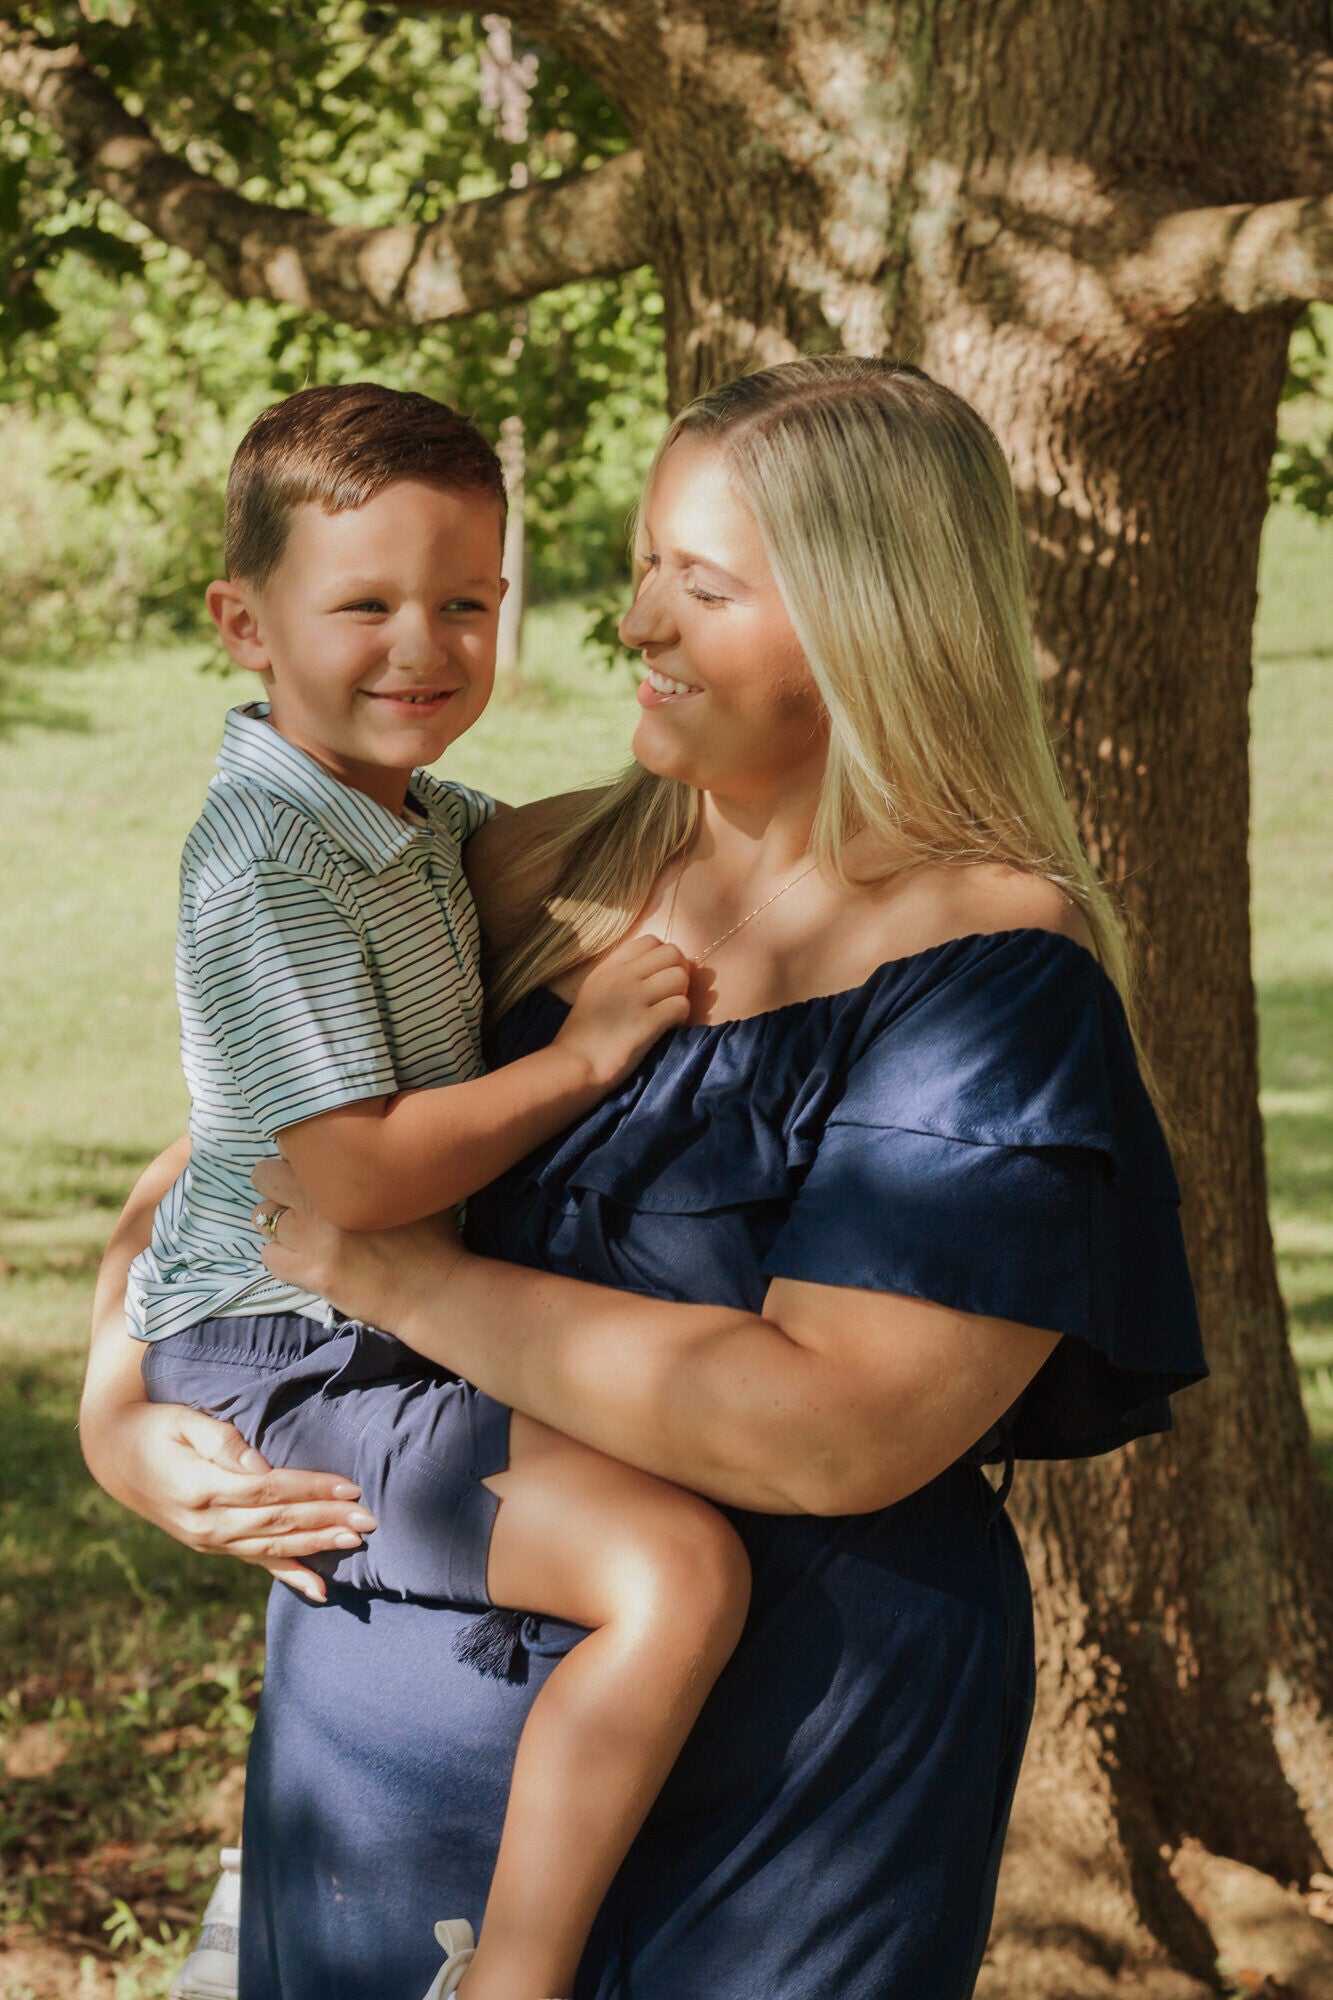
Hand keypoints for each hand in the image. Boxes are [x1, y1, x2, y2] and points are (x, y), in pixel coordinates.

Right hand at [103, 1400, 378, 1603]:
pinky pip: (256, 1563)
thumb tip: (261, 1467)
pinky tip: (320, 1589)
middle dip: (326, 1522)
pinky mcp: (213, 1546)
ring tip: (356, 1542)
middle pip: (276, 1524)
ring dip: (316, 1546)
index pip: (268, 1492)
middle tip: (369, 1519)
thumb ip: (223, 1442)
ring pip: (271, 1547)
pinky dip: (289, 1575)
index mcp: (200, 1488)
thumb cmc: (156, 1427)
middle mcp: (205, 1524)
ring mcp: (208, 1541)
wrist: (117, 1457)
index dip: (310, 1491)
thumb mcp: (184, 1421)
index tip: (349, 1487)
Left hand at [252, 1158, 464, 1342]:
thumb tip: (374, 1144)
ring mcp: (310, 1238)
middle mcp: (321, 1200)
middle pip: (265, 1176)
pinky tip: (302, 1259)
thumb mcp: (415, 1184)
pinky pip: (269, 1257)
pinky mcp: (307, 1273)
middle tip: (296, 1198)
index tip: (313, 1170)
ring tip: (301, 1232)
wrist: (433, 1290)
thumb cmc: (433, 1236)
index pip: (296, 1145)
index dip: (301, 1157)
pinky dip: (281, 1256)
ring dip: (278, 1221)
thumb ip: (385, 1162)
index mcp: (346, 1173)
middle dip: (276, 1183)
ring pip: (262, 1217)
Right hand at [554, 933, 690, 1089]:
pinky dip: (681, 1016)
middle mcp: (622, 976)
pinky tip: (669, 1026)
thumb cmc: (584, 1035)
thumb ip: (620, 976)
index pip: (651, 940)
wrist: (573, 1065)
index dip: (663, 958)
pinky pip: (681, 1005)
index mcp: (609, 967)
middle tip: (669, 996)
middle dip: (678, 972)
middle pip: (672, 953)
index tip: (658, 979)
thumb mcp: (595, 991)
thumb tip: (655, 970)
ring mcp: (634, 998)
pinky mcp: (646, 1022)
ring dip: (681, 995)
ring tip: (669, 1012)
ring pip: (680, 977)